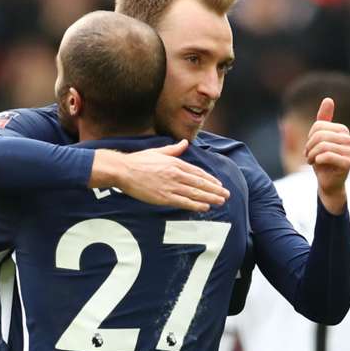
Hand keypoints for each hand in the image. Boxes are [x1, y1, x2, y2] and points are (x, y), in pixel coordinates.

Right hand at [92, 139, 229, 210]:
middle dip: (215, 190)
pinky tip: (205, 207)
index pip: (197, 172)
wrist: (124, 171)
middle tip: (226, 195)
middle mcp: (176, 174)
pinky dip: (196, 205)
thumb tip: (184, 143)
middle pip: (200, 183)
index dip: (210, 179)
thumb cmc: (138, 161)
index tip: (218, 184)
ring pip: (195, 193)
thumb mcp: (158, 151)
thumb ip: (173, 149)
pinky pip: (184, 202)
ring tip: (220, 201)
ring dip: (210, 198)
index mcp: (175, 163)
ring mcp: (171, 186)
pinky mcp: (164, 197)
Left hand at [305, 98, 349, 213]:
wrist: (327, 181)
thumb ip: (323, 120)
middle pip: (319, 135)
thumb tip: (328, 99)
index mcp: (342, 130)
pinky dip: (317, 160)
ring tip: (312, 161)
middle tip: (308, 156)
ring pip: (322, 146)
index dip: (309, 138)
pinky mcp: (347, 163)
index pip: (318, 126)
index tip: (309, 147)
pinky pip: (327, 156)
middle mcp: (348, 138)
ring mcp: (349, 150)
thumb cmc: (322, 159)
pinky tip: (317, 164)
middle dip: (309, 147)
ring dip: (311, 155)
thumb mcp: (319, 139)